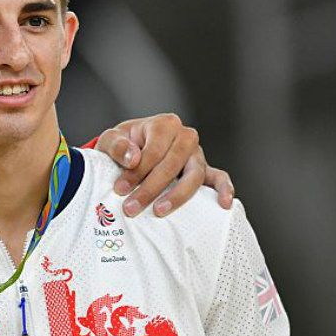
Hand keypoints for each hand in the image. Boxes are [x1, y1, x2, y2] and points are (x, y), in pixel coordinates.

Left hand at [95, 113, 234, 217]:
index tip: (120, 189)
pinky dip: (224, 189)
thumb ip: (116, 145)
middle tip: (131, 207)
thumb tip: (133, 158)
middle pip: (172, 164)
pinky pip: (219, 177)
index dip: (136, 172)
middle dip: (151, 188)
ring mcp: (197, 154)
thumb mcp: (111, 140)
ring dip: (177, 196)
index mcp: (164, 125)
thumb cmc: (122, 145)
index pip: (154, 151)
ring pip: (195, 175)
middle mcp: (185, 137)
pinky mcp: (205, 170)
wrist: (131, 152)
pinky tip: (223, 204)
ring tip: (159, 211)